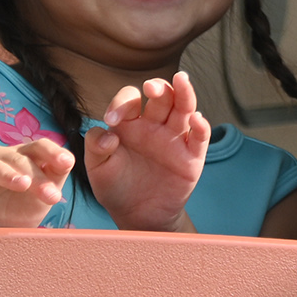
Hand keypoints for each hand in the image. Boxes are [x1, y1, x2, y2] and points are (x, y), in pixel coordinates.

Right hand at [0, 135, 71, 228]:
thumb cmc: (14, 213)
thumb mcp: (39, 201)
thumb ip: (54, 181)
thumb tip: (67, 161)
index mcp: (24, 159)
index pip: (41, 149)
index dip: (54, 155)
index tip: (67, 164)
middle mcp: (1, 159)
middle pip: (20, 159)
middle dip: (37, 176)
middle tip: (50, 195)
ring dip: (7, 174)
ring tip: (21, 183)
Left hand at [83, 72, 209, 231]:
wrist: (137, 216)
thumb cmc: (115, 188)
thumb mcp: (97, 169)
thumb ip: (95, 147)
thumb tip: (109, 133)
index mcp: (130, 124)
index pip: (130, 100)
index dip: (122, 103)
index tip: (112, 119)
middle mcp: (154, 126)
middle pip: (162, 97)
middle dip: (158, 87)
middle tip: (151, 88)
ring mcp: (174, 139)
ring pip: (184, 108)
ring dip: (184, 93)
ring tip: (182, 80)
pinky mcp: (192, 156)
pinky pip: (200, 137)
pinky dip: (201, 126)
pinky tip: (196, 119)